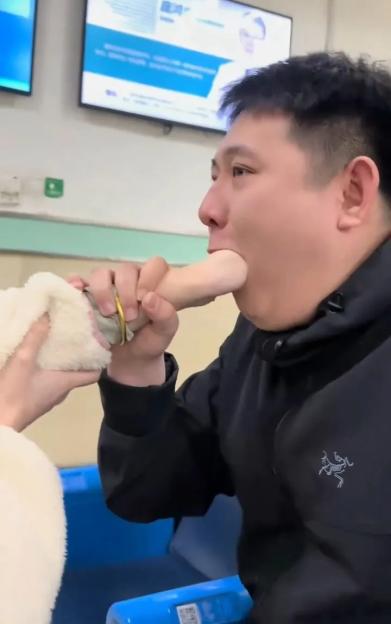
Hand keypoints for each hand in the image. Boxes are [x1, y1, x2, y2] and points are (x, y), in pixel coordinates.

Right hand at [0, 316, 99, 431]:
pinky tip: (35, 357)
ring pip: (61, 376)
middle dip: (77, 353)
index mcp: (65, 382)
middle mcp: (61, 391)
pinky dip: (47, 368)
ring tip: (54, 341)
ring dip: (60, 360)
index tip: (99, 343)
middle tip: (73, 334)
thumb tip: (48, 314)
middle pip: (77, 371)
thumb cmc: (14, 393)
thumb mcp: (23, 360)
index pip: (93, 374)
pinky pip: (47, 380)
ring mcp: (47, 398)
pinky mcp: (34, 399)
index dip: (99, 360)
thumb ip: (35, 337)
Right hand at [68, 257, 178, 385]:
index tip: (145, 300)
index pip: (153, 265)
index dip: (149, 278)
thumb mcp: (164, 331)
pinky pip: (77, 282)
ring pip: (100, 274)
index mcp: (150, 283)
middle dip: (126, 291)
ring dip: (102, 290)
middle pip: (124, 270)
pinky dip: (74, 283)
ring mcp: (105, 286)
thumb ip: (165, 315)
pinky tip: (76, 290)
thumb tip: (149, 297)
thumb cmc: (149, 340)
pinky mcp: (87, 296)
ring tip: (107, 312)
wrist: (129, 360)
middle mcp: (127, 280)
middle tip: (129, 317)